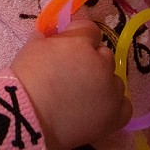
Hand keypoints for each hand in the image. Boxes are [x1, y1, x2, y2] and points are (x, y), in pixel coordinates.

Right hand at [9, 22, 129, 149]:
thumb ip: (46, 39)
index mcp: (81, 44)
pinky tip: (99, 108)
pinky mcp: (115, 115)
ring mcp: (111, 91)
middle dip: (90, 60)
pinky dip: (114, 105)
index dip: (78, 37)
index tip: (66, 46)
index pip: (90, 30)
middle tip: (72, 74)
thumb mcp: (31, 49)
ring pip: (115, 79)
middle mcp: (102, 64)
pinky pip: (124, 105)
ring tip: (83, 96)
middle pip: (104, 55)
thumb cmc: (25, 81)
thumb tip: (50, 36)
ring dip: (102, 83)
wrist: (28, 119)